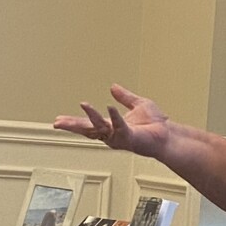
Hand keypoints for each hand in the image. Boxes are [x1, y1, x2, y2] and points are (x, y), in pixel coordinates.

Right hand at [53, 84, 169, 157]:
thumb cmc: (155, 125)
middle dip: (73, 126)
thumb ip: (124, 97)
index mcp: (112, 126)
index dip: (74, 122)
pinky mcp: (131, 138)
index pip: (89, 124)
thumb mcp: (137, 105)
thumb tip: (113, 87)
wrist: (168, 135)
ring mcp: (120, 137)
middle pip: (88, 130)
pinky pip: (120, 127)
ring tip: (84, 105)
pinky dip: (115, 117)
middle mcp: (113, 134)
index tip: (58, 120)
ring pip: (101, 128)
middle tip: (58, 123)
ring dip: (92, 116)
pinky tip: (109, 107)